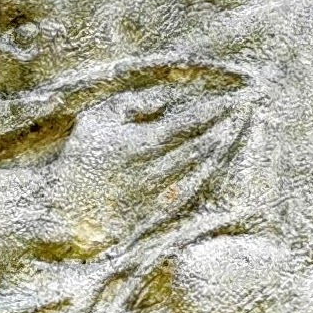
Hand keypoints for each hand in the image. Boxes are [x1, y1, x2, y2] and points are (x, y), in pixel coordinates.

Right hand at [45, 81, 246, 251]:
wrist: (64, 210)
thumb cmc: (81, 157)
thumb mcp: (98, 119)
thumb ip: (133, 103)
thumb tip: (168, 98)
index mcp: (136, 144)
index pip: (185, 124)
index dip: (212, 110)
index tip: (233, 98)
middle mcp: (151, 171)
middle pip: (200, 145)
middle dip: (226, 125)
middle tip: (248, 109)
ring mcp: (157, 195)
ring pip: (201, 169)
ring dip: (223, 149)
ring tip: (239, 131)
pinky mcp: (158, 214)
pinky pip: (191, 193)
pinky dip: (208, 176)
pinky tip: (218, 163)